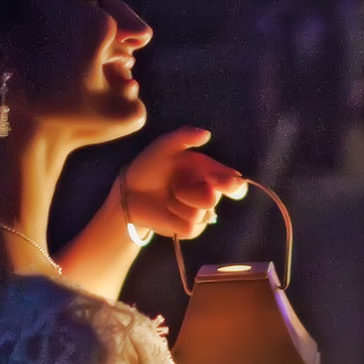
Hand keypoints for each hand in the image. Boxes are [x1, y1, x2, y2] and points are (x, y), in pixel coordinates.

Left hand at [119, 127, 246, 239]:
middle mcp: (208, 193)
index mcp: (209, 173)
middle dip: (195, 192)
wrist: (130, 193)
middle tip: (176, 187)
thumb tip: (206, 134)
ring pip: (201, 214)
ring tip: (167, 196)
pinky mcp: (189, 229)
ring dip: (179, 204)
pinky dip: (174, 218)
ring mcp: (200, 213)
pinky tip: (166, 210)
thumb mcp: (164, 146)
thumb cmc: (149, 166)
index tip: (223, 183)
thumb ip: (184, 136)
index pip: (234, 183)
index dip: (233, 185)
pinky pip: (190, 227)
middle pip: (214, 199)